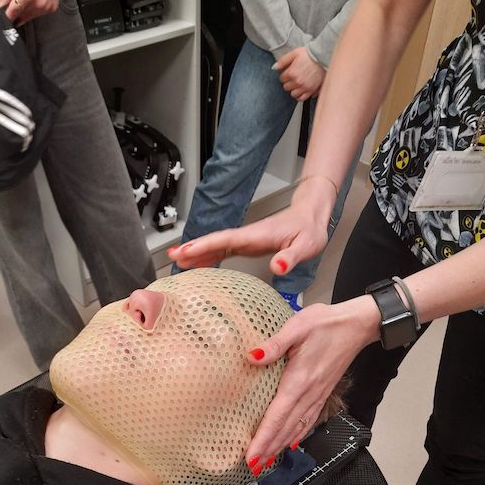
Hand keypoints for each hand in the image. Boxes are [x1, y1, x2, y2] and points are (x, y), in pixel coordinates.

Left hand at [0, 0, 66, 25]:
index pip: (12, 14)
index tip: (4, 10)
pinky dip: (34, 9)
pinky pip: (38, 14)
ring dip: (25, 10)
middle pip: (20, 17)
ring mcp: (46, 8)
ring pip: (29, 17)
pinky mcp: (51, 9)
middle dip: (16, 9)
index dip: (6, 13)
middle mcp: (38, 4)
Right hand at [167, 176, 335, 275]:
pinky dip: (209, 257)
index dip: (205, 246)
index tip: (186, 251)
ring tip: (177, 262)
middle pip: (214, 241)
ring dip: (197, 253)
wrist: (312, 217)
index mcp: (256, 235)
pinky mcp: (247, 245)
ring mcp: (245, 240)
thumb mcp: (306, 246)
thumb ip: (291, 257)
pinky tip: (199, 265)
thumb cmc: (310, 231)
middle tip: (171, 257)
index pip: (226, 240)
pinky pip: (223, 251)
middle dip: (193, 248)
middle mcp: (247, 236)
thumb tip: (277, 267)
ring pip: (216, 246)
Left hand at [243, 297, 379, 464]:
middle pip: (286, 428)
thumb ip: (274, 344)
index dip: (264, 438)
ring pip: (298, 427)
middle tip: (253, 466)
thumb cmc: (327, 323)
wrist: (358, 325)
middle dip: (269, 448)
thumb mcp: (297, 326)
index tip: (252, 455)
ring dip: (281, 445)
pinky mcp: (323, 392)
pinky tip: (291, 442)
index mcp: (300, 380)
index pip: (277, 416)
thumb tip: (251, 357)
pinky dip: (298, 435)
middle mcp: (309, 393)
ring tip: (267, 460)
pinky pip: (308, 420)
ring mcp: (318, 395)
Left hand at [273, 48, 324, 101]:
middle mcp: (297, 82)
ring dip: (294, 89)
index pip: (282, 79)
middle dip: (289, 82)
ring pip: (293, 94)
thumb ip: (282, 61)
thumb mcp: (294, 53)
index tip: (289, 72)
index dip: (285, 75)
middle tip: (294, 77)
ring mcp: (304, 87)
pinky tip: (301, 90)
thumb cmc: (309, 55)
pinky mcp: (311, 90)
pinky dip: (300, 95)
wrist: (322, 57)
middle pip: (286, 87)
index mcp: (291, 73)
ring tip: (298, 84)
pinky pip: (302, 98)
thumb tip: (274, 67)